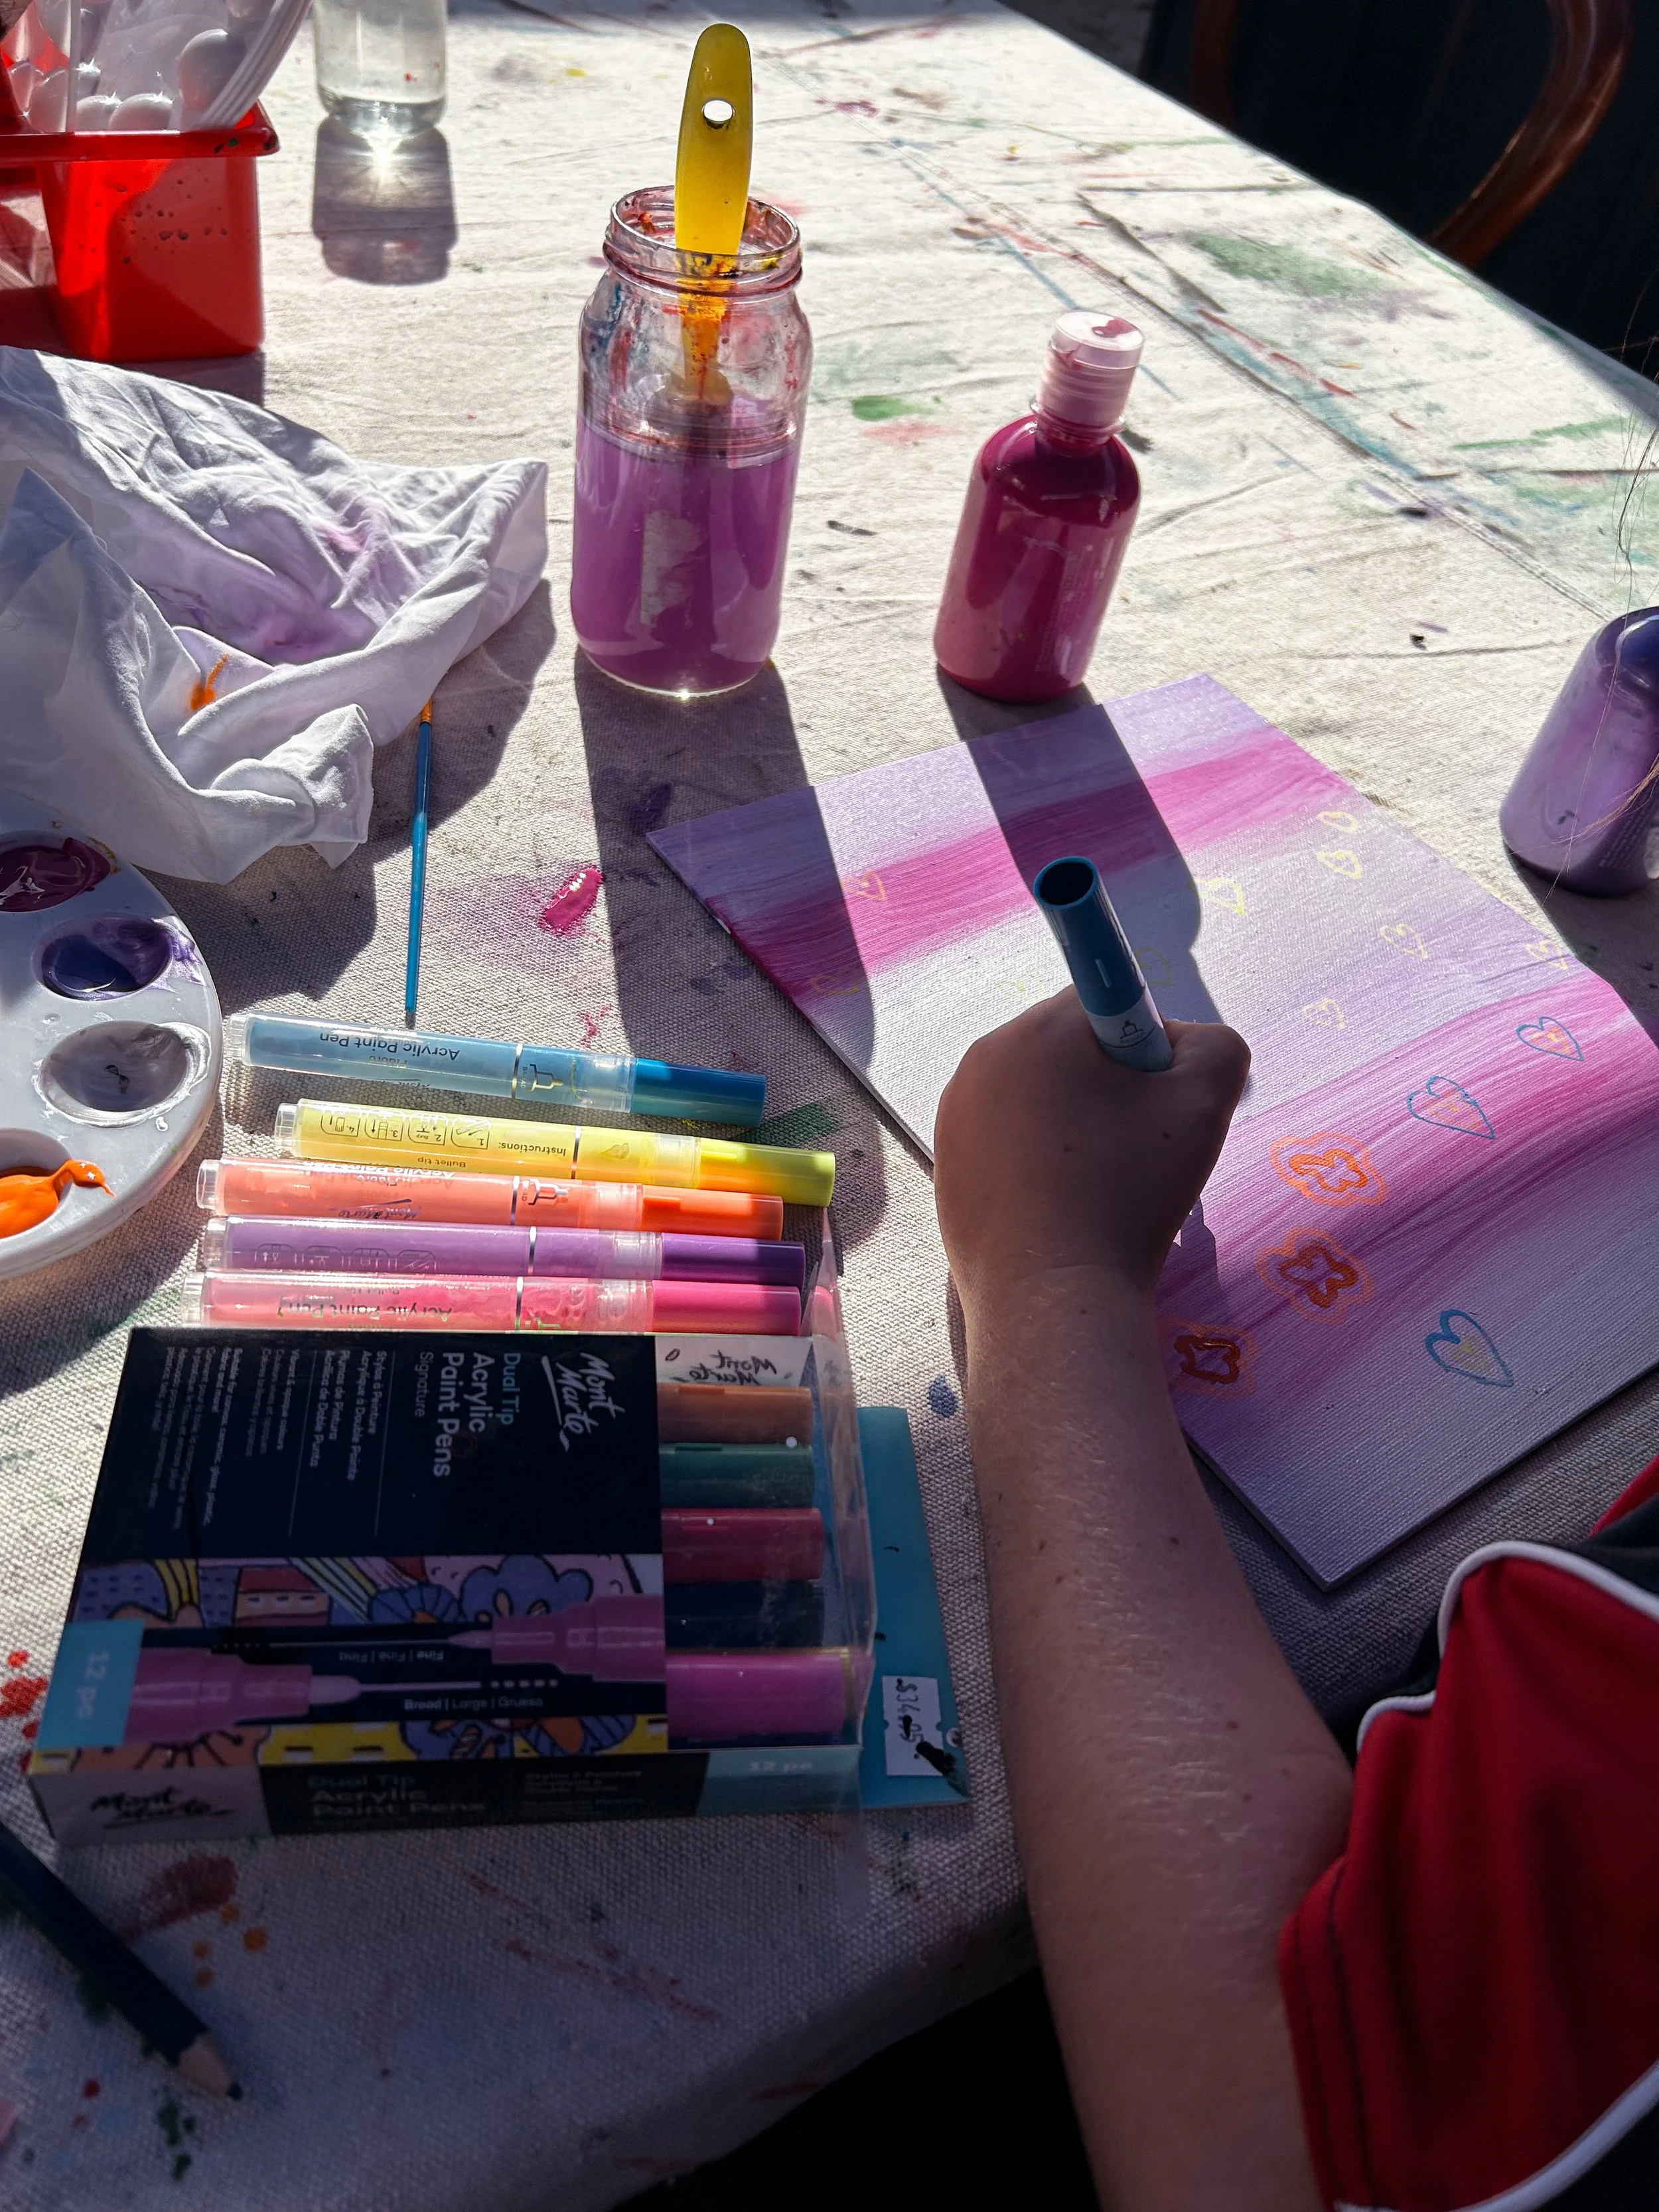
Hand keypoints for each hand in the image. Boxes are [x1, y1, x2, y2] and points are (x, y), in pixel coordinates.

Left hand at [933, 990, 1248, 1309]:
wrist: (1054, 1296)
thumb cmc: (1130, 1192)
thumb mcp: (1207, 1101)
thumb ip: (1215, 1044)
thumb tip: (1181, 1044)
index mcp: (1037, 1030)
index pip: (1106, 1001)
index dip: (1145, 1048)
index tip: (1153, 1104)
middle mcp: (982, 1060)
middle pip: (1068, 1050)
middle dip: (1109, 1087)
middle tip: (1135, 1151)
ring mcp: (954, 1116)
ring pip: (1039, 1098)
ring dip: (1075, 1126)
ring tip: (1098, 1186)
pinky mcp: (946, 1166)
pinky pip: (1009, 1142)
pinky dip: (1041, 1163)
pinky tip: (1063, 1208)